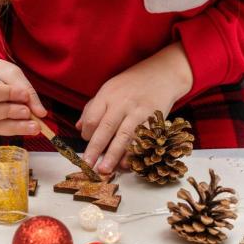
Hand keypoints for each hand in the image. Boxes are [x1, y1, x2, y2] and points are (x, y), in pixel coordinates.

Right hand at [0, 57, 46, 135]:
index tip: (25, 95)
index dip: (8, 95)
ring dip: (12, 128)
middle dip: (9, 114)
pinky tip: (21, 128)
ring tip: (32, 127)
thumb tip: (40, 112)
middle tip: (29, 114)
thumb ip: (25, 89)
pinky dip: (6, 131)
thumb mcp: (9, 71)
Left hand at [76, 42, 192, 173]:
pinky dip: (134, 153)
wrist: (163, 74)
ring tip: (105, 170)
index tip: (87, 142)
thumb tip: (79, 128)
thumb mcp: (109, 88)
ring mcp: (139, 112)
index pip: (93, 118)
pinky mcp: (154, 120)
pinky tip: (127, 164)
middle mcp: (122, 103)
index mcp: (108, 95)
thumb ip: (93, 108)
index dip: (87, 134)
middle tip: (88, 166)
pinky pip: (141, 140)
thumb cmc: (132, 83)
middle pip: (106, 129)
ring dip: (114, 155)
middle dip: (95, 149)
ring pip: (124, 136)